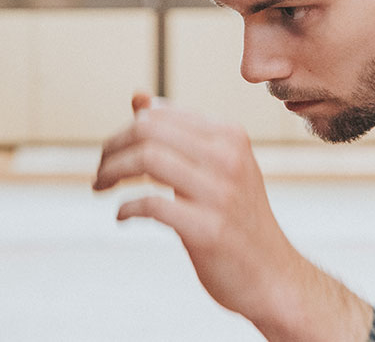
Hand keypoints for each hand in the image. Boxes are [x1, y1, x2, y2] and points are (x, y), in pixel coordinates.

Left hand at [94, 93, 372, 340]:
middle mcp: (228, 158)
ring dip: (111, 172)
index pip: (158, 114)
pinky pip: (151, 204)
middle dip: (112, 149)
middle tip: (100, 172)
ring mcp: (220, 194)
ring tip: (101, 186)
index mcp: (229, 136)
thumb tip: (138, 98)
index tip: (111, 154)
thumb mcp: (216, 166)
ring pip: (146, 159)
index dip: (124, 131)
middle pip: (147, 131)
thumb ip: (177, 133)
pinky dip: (126, 208)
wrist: (274, 276)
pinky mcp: (208, 230)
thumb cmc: (237, 219)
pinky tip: (122, 215)